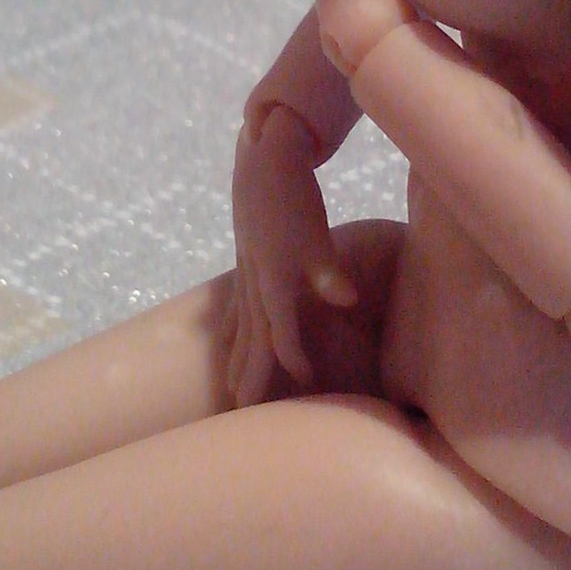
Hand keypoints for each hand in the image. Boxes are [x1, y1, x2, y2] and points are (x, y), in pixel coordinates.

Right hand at [225, 105, 356, 406]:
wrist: (264, 159)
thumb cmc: (296, 198)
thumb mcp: (316, 233)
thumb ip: (328, 270)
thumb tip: (347, 299)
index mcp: (273, 282)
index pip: (281, 334)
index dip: (292, 359)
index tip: (306, 380)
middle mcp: (254, 284)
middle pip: (251, 338)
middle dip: (248, 374)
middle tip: (239, 410)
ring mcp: (246, 274)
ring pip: (239, 326)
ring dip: (235, 357)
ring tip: (230, 388)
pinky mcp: (245, 262)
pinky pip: (233, 306)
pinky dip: (229, 329)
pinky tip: (223, 338)